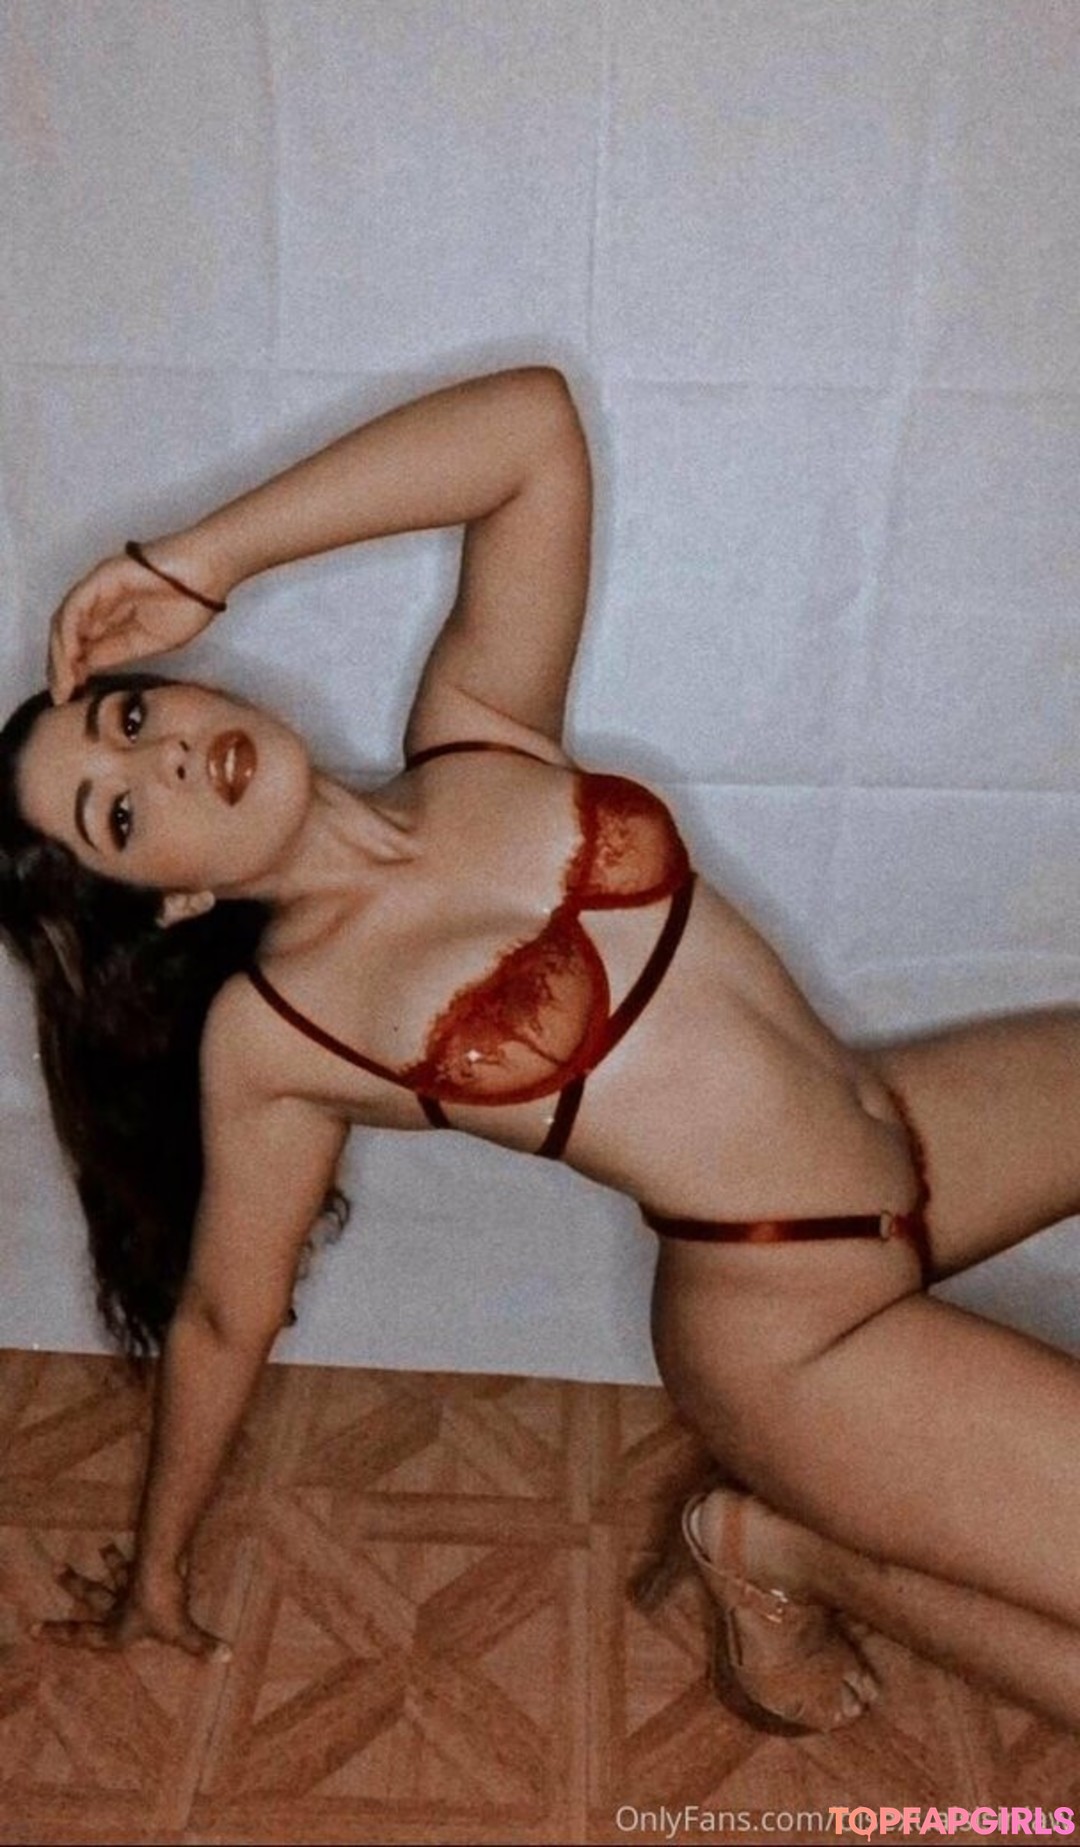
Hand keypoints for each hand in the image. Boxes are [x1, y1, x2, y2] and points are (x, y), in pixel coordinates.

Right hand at [33, 1543, 231, 1659]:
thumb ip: (202, 1646)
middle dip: (75, 1584)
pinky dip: (137, 1551)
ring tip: (103, 1546)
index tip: (32, 1629)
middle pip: (91, 1594)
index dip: (59, 1634)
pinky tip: (138, 1540)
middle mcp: (118, 1604)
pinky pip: (138, 1559)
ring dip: (110, 1560)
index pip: (82, 1635)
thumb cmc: (163, 1607)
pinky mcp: (144, 1565)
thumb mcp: (181, 1633)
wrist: (163, 1569)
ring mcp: (130, 1583)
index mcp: (117, 1627)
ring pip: (114, 1571)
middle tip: (57, 1568)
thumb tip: (227, 1657)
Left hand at [47, 546, 220, 703]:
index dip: (73, 671)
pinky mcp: (101, 577)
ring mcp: (98, 588)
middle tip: (62, 696)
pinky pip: (76, 607)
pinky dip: (69, 632)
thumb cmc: (190, 604)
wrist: (209, 574)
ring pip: (65, 622)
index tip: (71, 697)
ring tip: (64, 682)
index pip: (83, 645)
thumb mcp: (150, 641)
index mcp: (113, 617)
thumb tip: (86, 665)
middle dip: (61, 667)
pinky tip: (71, 656)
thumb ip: (118, 651)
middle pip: (67, 635)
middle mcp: (100, 602)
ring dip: (60, 653)